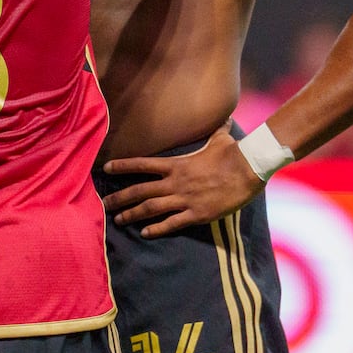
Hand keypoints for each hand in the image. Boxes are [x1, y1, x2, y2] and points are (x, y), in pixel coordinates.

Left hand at [101, 127, 263, 237]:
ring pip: (151, 209)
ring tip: (118, 220)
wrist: (249, 168)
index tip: (106, 168)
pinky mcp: (197, 214)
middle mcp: (175, 182)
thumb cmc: (234, 152)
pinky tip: (145, 233)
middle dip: (120, 197)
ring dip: (132, 214)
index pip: (142, 165)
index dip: (123, 166)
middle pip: (140, 191)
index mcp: (177, 165)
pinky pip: (172, 223)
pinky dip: (157, 229)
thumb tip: (224, 118)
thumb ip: (216, 131)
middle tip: (104, 203)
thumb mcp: (221, 138)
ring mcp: (185, 199)